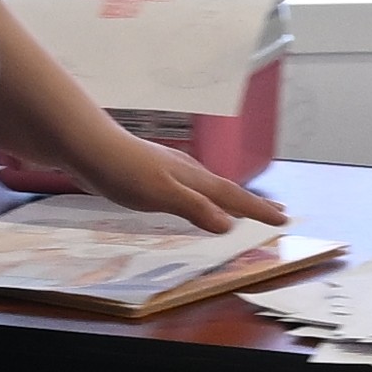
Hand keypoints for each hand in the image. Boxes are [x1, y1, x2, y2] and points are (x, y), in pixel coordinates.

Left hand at [86, 125, 284, 230]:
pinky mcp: (152, 172)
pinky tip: (191, 197)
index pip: (233, 197)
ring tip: (240, 208)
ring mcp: (170, 169)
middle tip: (278, 211)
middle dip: (252, 203)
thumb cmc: (123, 171)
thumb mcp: (161, 194)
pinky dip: (203, 196)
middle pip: (227, 189)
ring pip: (209, 186)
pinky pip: (190, 187)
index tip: (283, 219)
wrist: (88, 146)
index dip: (258, 209)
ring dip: (229, 198)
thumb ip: (194, 207)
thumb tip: (228, 224)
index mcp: (193, 179)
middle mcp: (187, 171)